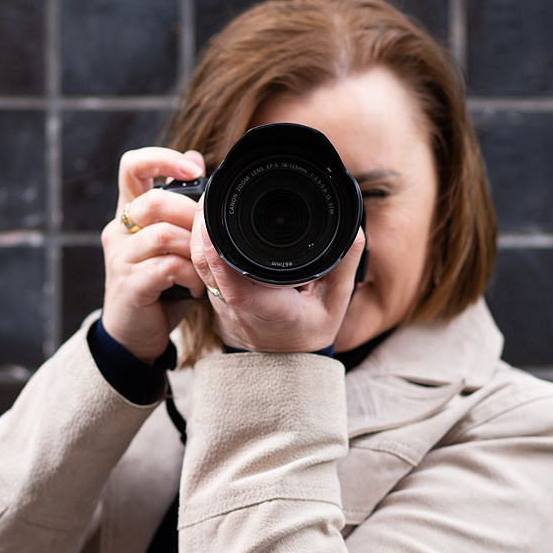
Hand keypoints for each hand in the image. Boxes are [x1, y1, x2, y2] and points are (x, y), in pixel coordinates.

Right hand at [100, 147, 205, 362]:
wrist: (135, 335)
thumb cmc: (160, 286)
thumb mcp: (173, 242)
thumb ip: (181, 206)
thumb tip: (194, 158)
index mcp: (129, 214)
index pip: (132, 166)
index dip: (162, 159)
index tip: (194, 170)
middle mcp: (119, 231)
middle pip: (154, 202)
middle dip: (191, 217)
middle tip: (207, 240)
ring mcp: (121, 258)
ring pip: (163, 235)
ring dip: (193, 251)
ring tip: (202, 269)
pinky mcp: (130, 285)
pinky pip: (167, 267)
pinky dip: (190, 275)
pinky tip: (195, 286)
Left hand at [190, 205, 365, 353]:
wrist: (284, 360)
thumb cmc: (309, 330)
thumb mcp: (335, 302)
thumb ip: (343, 265)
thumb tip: (354, 231)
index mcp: (266, 308)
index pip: (235, 286)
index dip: (219, 254)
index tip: (216, 222)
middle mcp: (237, 305)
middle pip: (206, 265)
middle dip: (203, 226)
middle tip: (215, 192)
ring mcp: (222, 301)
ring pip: (198, 263)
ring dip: (198, 230)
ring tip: (213, 198)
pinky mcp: (216, 294)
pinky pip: (201, 265)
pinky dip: (202, 240)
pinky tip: (212, 218)